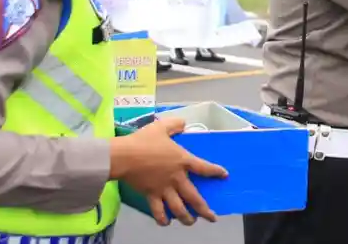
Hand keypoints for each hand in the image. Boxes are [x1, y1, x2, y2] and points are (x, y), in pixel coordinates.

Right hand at [109, 117, 227, 225]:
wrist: (124, 156)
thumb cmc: (143, 141)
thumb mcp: (161, 126)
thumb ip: (175, 124)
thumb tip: (183, 123)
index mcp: (182, 160)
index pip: (204, 167)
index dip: (215, 172)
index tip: (224, 176)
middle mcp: (176, 178)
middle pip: (194, 197)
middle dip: (204, 210)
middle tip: (212, 218)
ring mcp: (164, 189)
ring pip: (178, 208)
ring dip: (186, 218)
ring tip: (191, 222)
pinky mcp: (151, 195)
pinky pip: (158, 211)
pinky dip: (162, 219)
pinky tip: (166, 222)